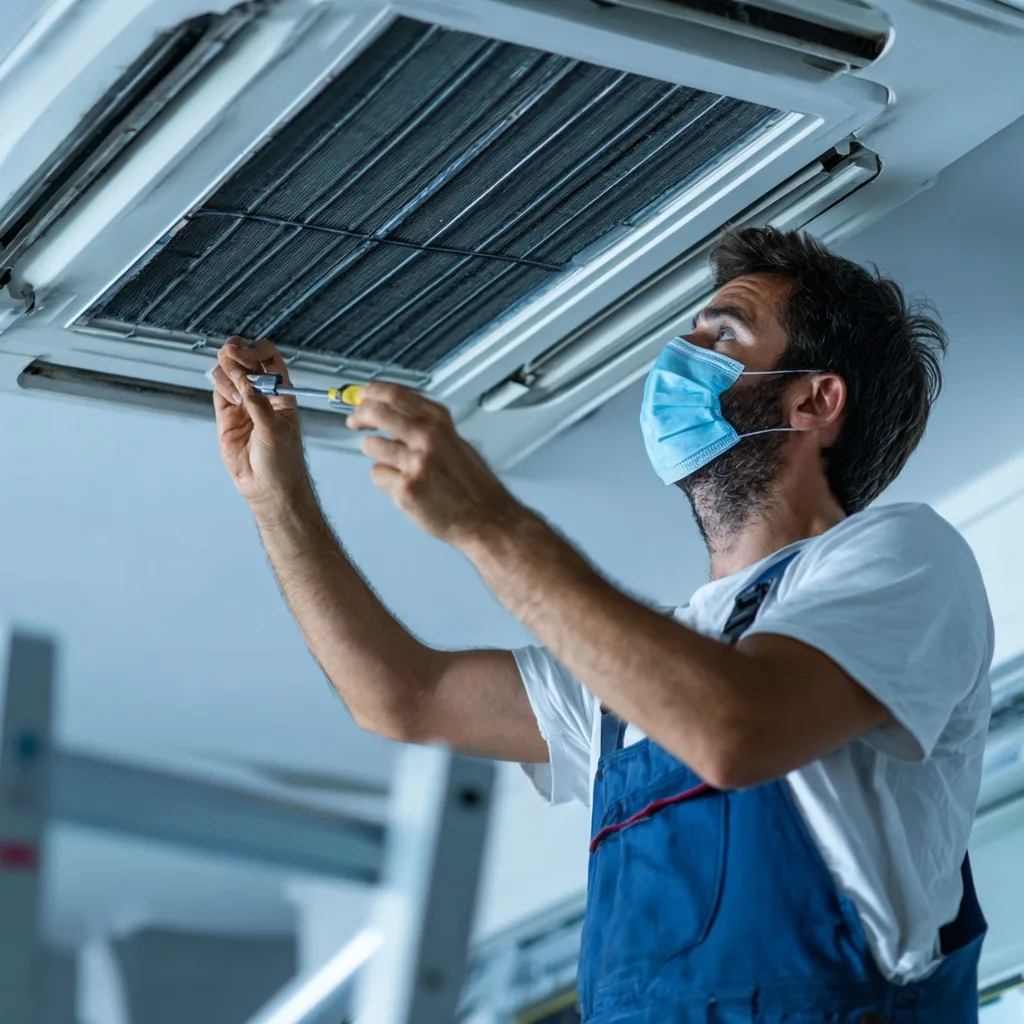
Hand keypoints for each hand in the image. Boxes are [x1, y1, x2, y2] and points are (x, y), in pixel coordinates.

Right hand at [210, 337, 311, 508]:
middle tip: (231, 355)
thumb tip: (246, 380)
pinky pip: (219, 389)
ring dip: (228, 371)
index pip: (269, 357)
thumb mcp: (276, 430)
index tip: (247, 354)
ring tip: (235, 388)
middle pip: (245, 358)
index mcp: (281, 391)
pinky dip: (221, 387)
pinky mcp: (226, 414)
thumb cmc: (282, 460)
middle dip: (237, 351)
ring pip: (228, 371)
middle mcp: (261, 392)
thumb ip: (259, 404)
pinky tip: (231, 400)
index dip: (257, 350)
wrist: (267, 487)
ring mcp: (242, 401)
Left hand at [347, 383, 524, 548]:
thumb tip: (394, 417)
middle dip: (359, 415)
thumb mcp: (456, 444)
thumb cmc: (474, 486)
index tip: (362, 396)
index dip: (372, 392)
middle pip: (377, 412)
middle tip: (355, 421)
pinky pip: (378, 475)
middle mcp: (427, 437)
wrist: (488, 519)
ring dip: (375, 453)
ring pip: (371, 445)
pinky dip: (385, 480)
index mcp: (440, 422)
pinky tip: (404, 487)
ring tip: (394, 465)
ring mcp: (415, 463)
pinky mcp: (406, 488)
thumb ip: (427, 429)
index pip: (396, 394)